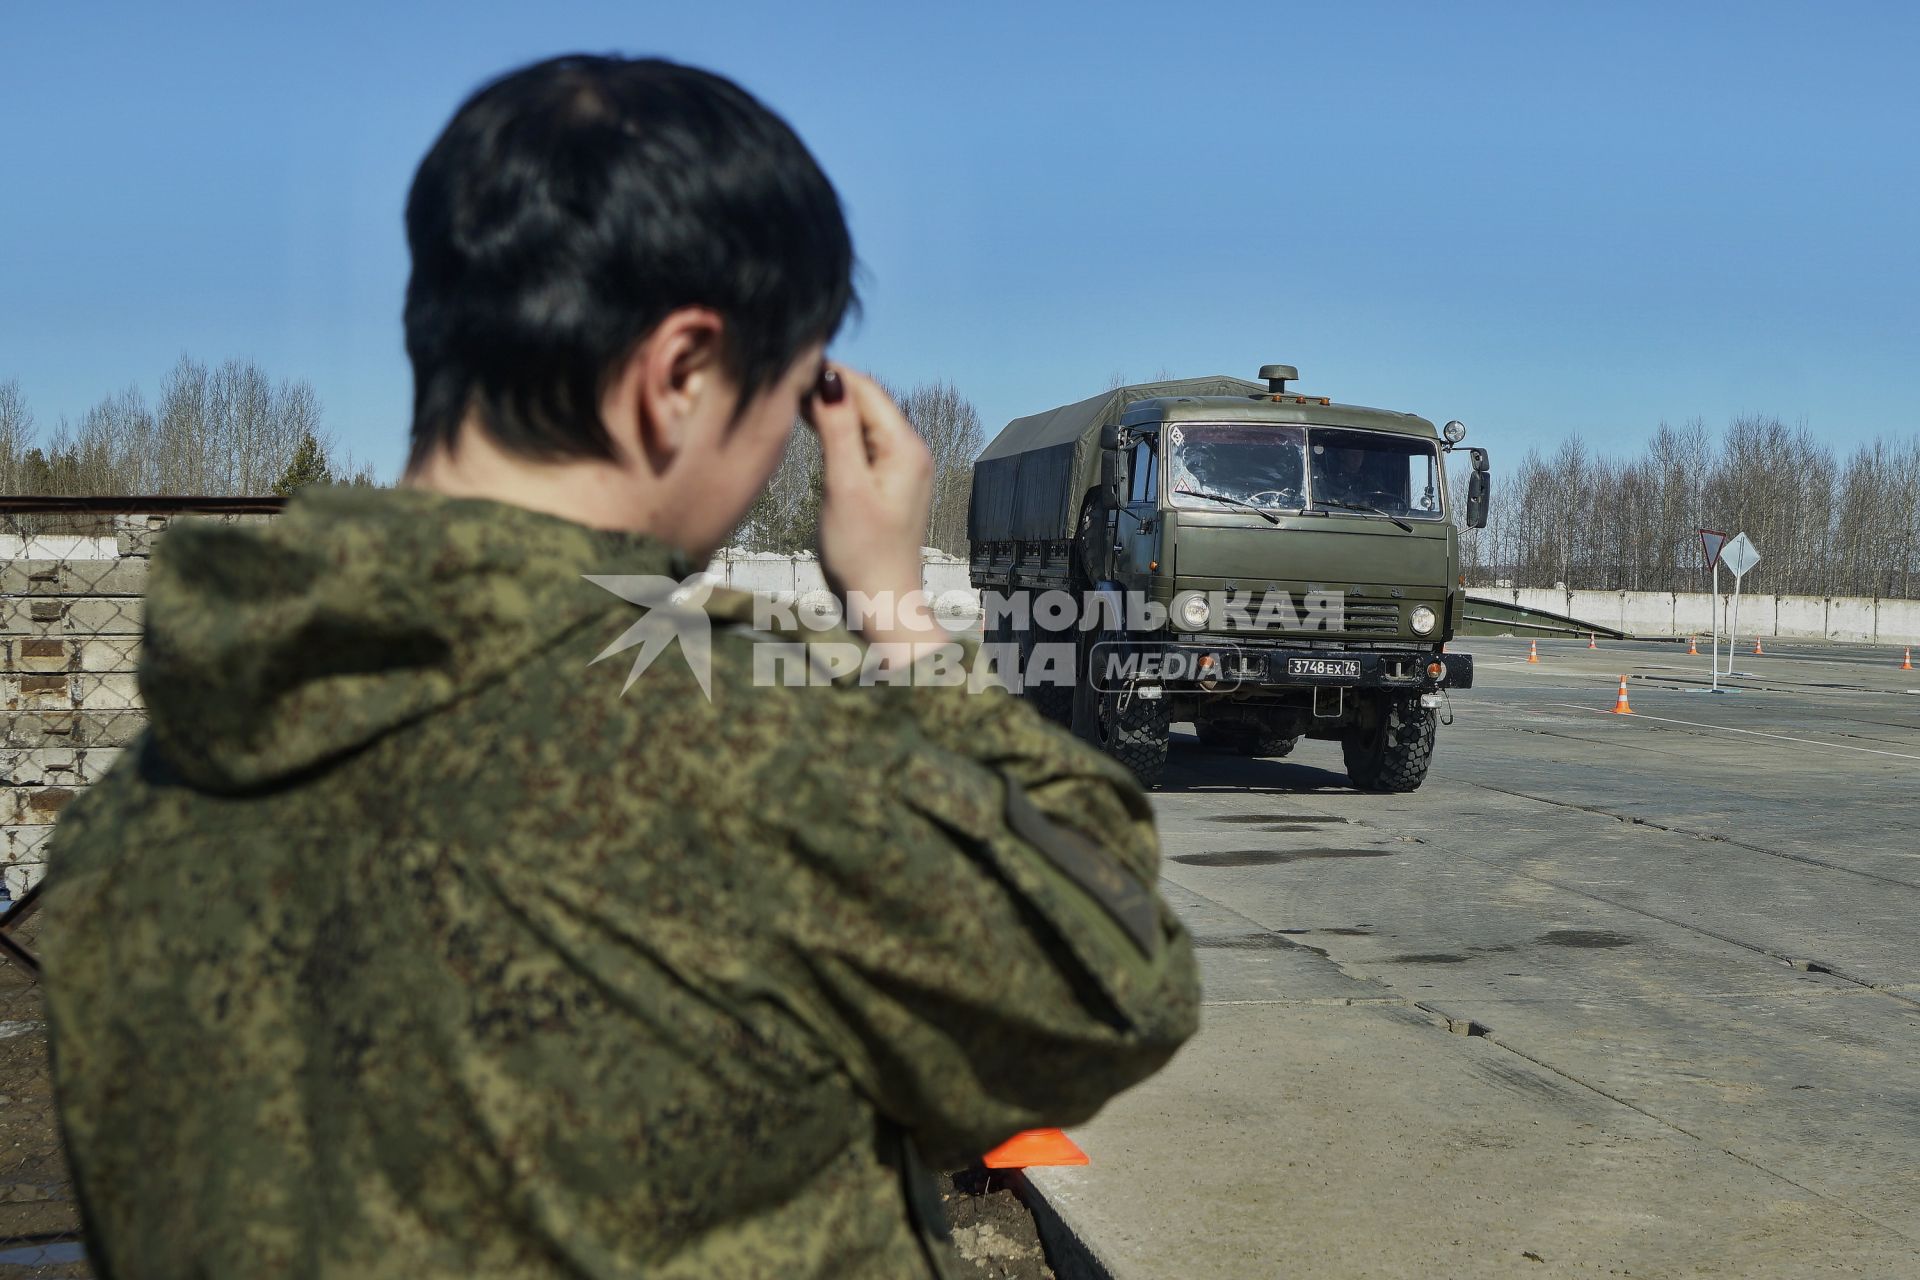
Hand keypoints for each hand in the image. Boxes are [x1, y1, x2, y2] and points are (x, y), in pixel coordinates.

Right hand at [806, 365, 948, 647]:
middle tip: (782, 376)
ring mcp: (901, 467)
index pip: (865, 389)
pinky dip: (836, 430)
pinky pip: (862, 442)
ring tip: (788, 394)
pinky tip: (810, 423)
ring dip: (829, 406)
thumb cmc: (861, 554)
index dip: (828, 371)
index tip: (788, 361)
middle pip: (866, 400)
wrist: (882, 605)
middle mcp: (910, 450)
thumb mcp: (844, 487)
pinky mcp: (888, 483)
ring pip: (862, 420)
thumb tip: (829, 377)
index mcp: (905, 447)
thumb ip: (837, 430)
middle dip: (828, 385)